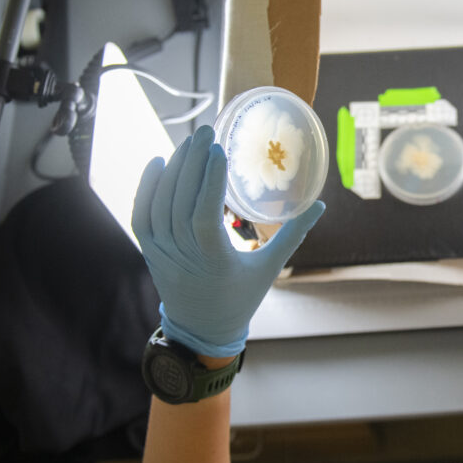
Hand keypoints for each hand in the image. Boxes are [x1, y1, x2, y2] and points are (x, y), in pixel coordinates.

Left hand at [132, 125, 323, 356]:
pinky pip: (141, 215)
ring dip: (173, 170)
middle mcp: (183, 255)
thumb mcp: (269, 268)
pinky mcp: (149, 250)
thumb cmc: (241, 297)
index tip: (218, 150)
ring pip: (160, 204)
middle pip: (179, 201)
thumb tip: (320, 204)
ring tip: (189, 142)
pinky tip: (158, 163)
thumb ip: (293, 234)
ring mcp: (161, 252)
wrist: (202, 329)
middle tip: (205, 133)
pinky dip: (146, 188)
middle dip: (191, 163)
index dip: (209, 181)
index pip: (204, 215)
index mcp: (214, 260)